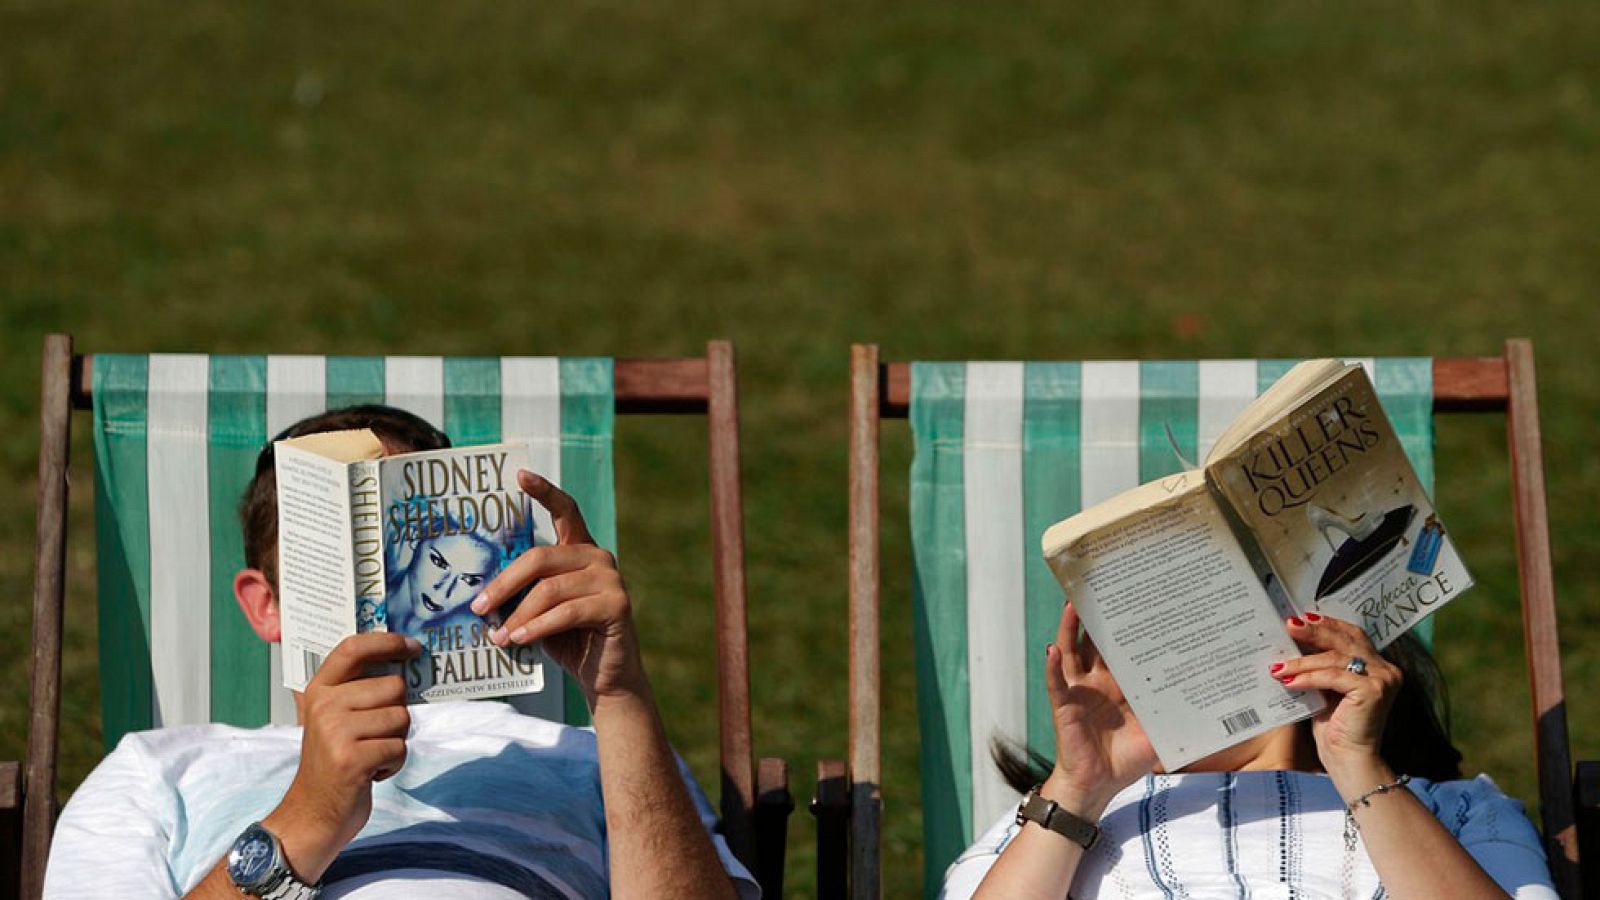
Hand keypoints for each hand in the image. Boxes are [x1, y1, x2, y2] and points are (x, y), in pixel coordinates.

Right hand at [264, 632, 418, 881]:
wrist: (312, 814)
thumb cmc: (334, 762)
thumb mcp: (333, 719)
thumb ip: (356, 690)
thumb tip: (402, 660)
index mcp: (319, 690)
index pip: (353, 648)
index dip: (387, 642)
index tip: (413, 647)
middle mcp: (324, 706)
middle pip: (393, 687)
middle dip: (396, 713)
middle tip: (374, 736)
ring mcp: (336, 732)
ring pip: (401, 718)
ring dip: (395, 740)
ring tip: (370, 754)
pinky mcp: (351, 759)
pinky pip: (399, 748)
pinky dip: (394, 763)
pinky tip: (372, 772)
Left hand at [472, 470, 646, 705]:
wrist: (604, 677)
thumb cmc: (567, 640)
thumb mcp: (539, 610)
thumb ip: (524, 591)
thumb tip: (480, 592)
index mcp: (579, 549)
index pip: (564, 510)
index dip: (544, 491)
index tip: (520, 475)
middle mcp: (598, 557)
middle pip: (540, 557)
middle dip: (503, 584)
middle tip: (478, 607)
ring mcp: (611, 579)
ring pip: (549, 589)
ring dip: (517, 615)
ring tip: (497, 636)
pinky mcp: (617, 604)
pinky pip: (566, 612)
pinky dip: (537, 627)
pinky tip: (518, 640)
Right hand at [1041, 601, 1157, 815]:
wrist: (1099, 784)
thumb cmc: (1128, 759)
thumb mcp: (1160, 733)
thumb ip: (1178, 715)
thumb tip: (1213, 699)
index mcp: (1121, 684)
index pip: (1125, 648)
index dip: (1130, 625)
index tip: (1139, 600)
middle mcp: (1098, 681)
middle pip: (1095, 641)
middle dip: (1097, 615)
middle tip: (1101, 586)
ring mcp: (1078, 690)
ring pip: (1072, 651)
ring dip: (1069, 628)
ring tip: (1071, 603)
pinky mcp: (1063, 704)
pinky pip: (1055, 681)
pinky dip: (1052, 665)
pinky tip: (1052, 649)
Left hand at [1272, 613, 1400, 781]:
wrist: (1347, 759)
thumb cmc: (1335, 726)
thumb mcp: (1326, 688)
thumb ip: (1321, 666)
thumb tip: (1294, 641)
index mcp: (1378, 665)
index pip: (1352, 636)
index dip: (1329, 624)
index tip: (1302, 618)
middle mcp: (1386, 669)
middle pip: (1345, 641)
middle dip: (1315, 631)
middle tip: (1289, 626)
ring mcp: (1383, 679)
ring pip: (1335, 659)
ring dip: (1302, 661)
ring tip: (1278, 666)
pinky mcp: (1374, 690)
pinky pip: (1334, 677)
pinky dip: (1309, 677)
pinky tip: (1290, 681)